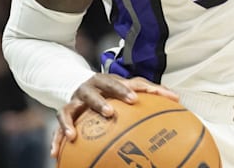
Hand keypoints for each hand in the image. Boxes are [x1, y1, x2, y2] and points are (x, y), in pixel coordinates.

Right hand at [51, 74, 177, 156]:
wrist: (79, 82)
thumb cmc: (111, 88)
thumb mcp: (127, 86)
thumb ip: (150, 91)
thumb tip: (178, 98)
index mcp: (106, 80)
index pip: (118, 82)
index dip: (125, 89)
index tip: (135, 99)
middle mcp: (89, 88)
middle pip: (94, 92)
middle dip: (101, 101)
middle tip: (110, 112)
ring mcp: (75, 101)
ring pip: (69, 109)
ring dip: (71, 122)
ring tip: (74, 136)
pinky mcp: (65, 113)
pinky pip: (58, 127)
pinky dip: (56, 139)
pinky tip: (55, 153)